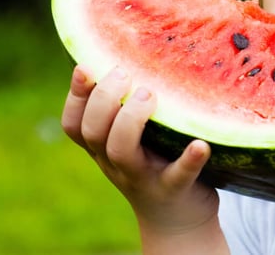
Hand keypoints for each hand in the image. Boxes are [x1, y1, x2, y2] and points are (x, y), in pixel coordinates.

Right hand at [60, 65, 220, 242]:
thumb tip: (124, 55)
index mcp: (102, 148)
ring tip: (150, 95)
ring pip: (120, 150)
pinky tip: (201, 143)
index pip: (73, 123)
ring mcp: (142, 177)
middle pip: (92, 132)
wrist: (177, 219)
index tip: (86, 67)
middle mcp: (115, 162)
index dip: (75, 96)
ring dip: (131, 120)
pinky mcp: (174, 189)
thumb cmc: (154, 164)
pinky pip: (178, 175)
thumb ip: (123, 107)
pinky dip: (189, 159)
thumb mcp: (131, 139)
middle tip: (125, 75)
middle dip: (104, 100)